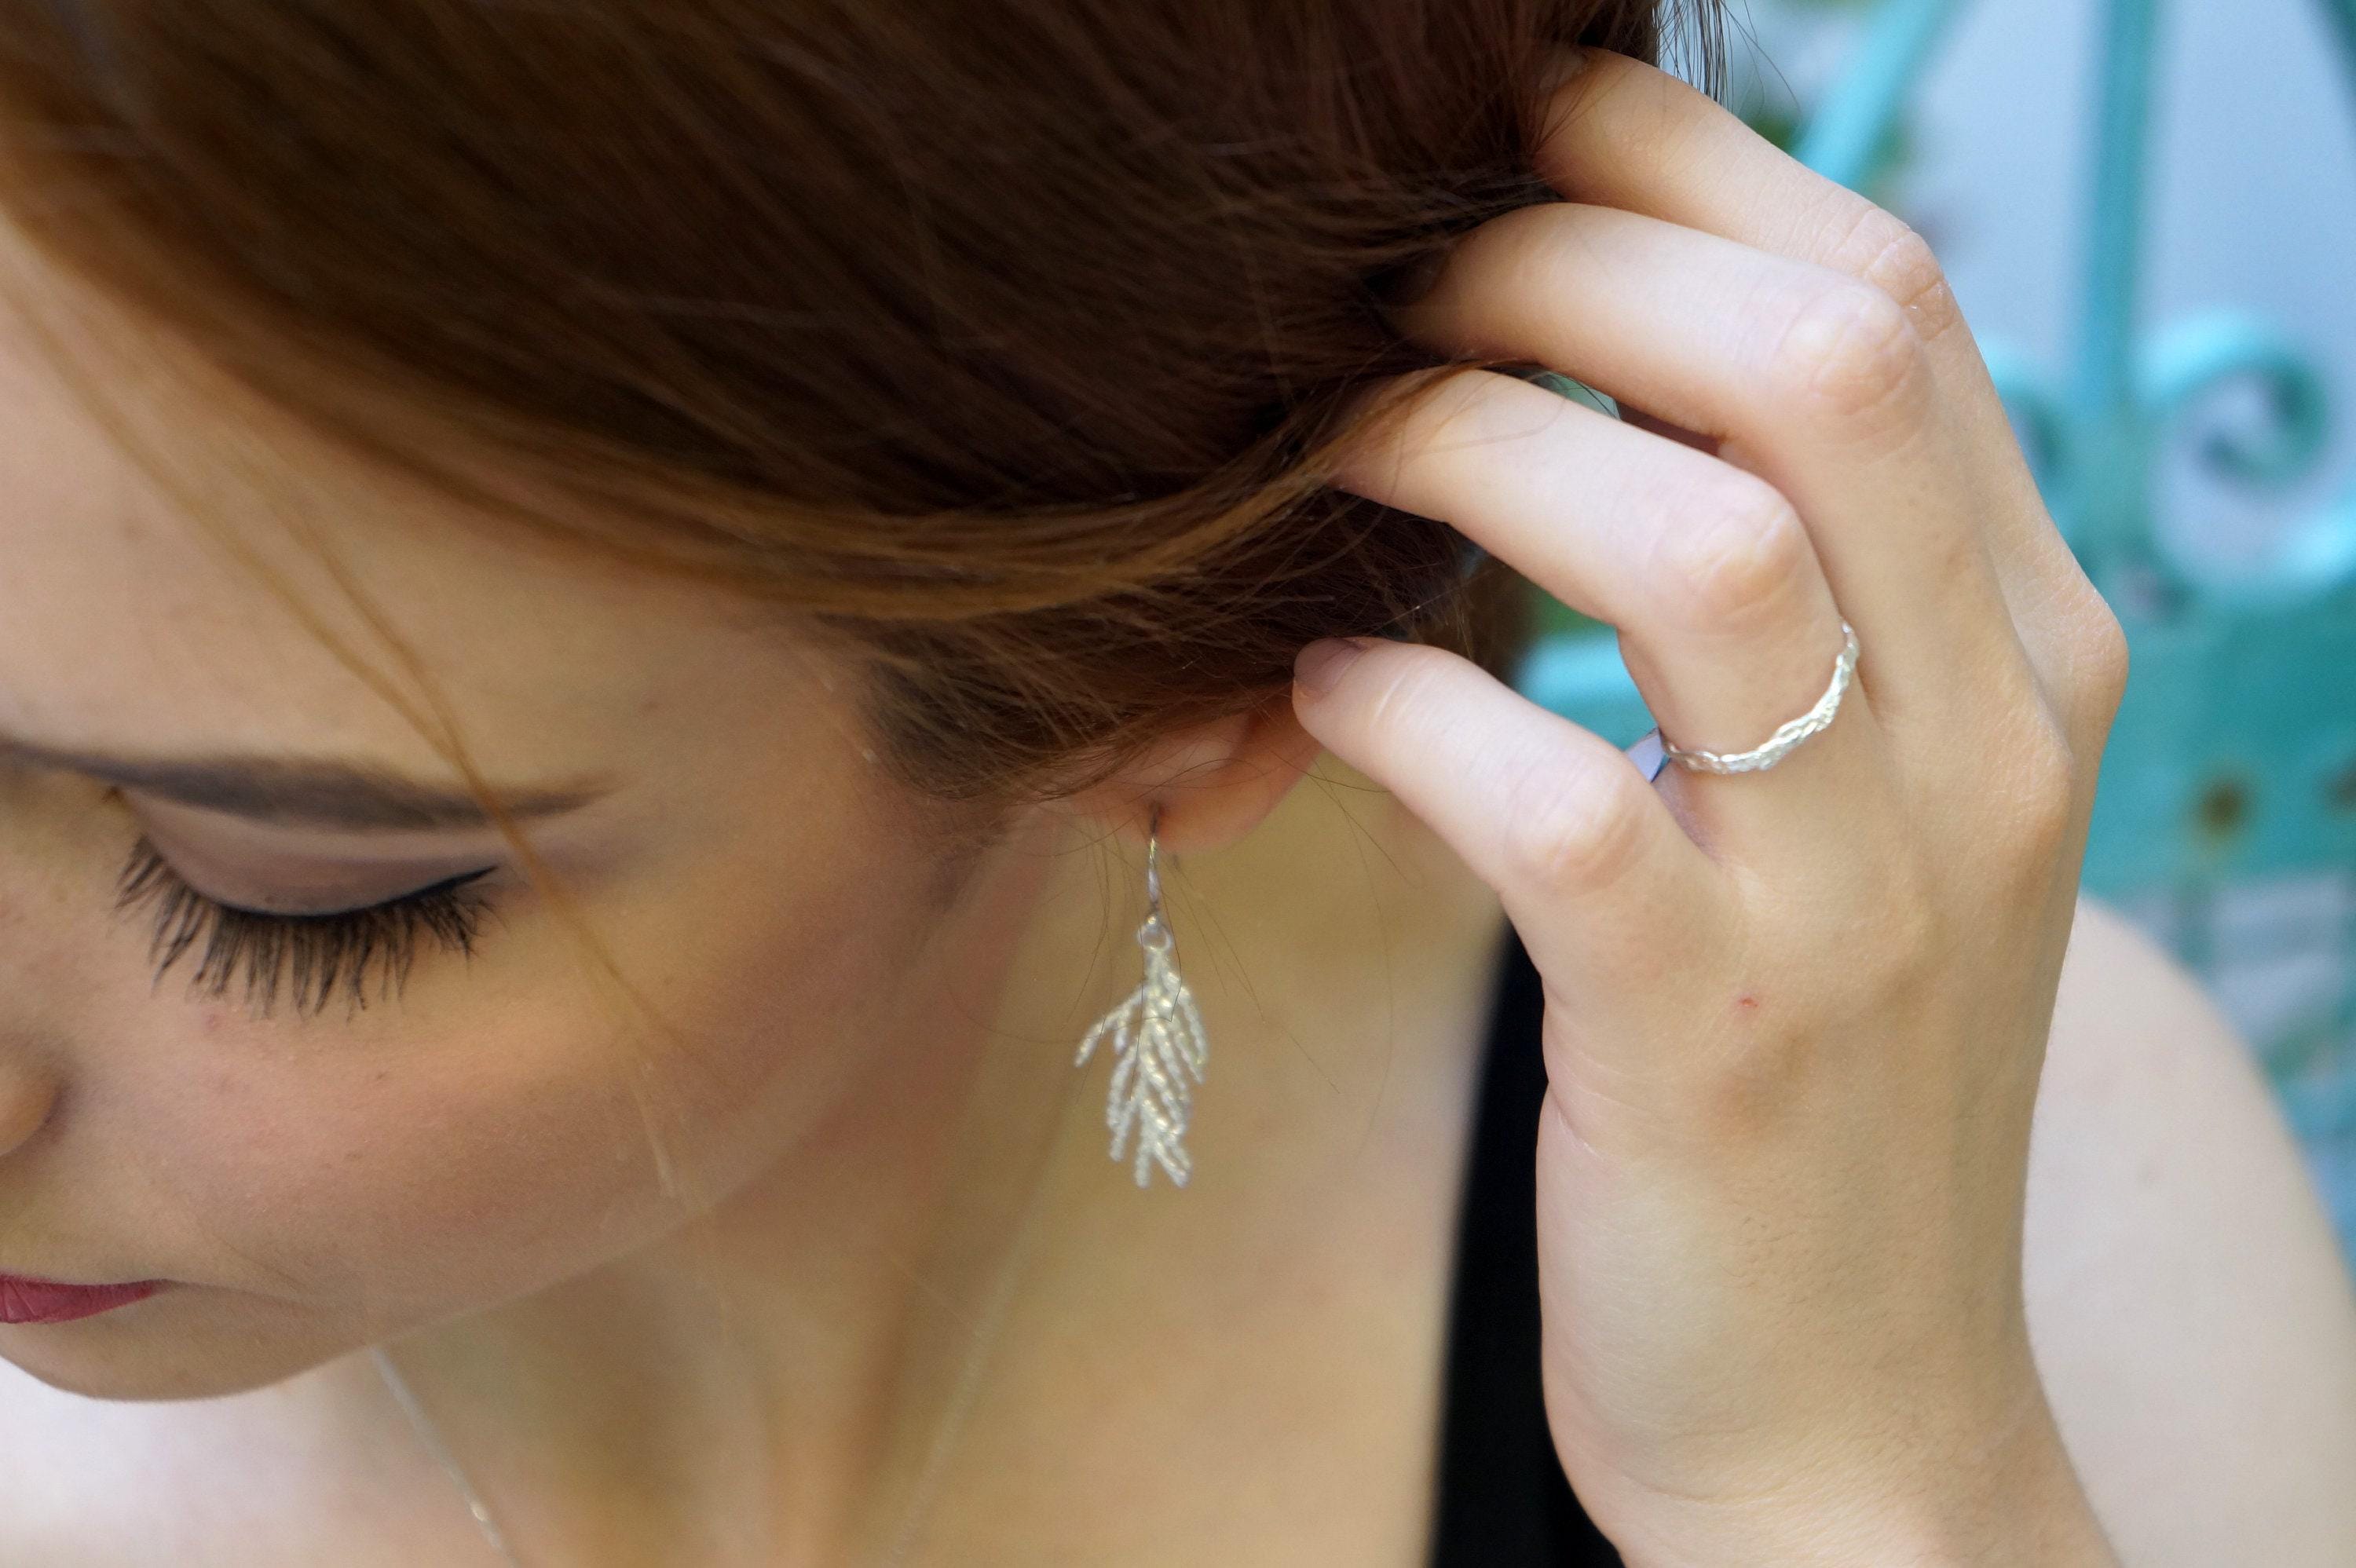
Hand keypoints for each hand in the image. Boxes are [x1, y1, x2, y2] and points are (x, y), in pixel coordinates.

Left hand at [1292, 49, 2129, 1567]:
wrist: (1856, 1416)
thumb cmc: (1822, 1076)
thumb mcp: (1870, 812)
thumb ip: (1799, 601)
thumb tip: (1586, 385)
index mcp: (2032, 654)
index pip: (1896, 307)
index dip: (1690, 170)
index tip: (1522, 124)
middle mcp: (1987, 741)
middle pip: (1821, 365)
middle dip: (1574, 261)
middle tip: (1399, 281)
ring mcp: (1863, 894)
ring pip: (1695, 548)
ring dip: (1472, 452)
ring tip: (1343, 457)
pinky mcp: (1711, 1033)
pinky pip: (1547, 796)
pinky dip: (1403, 711)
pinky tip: (1318, 699)